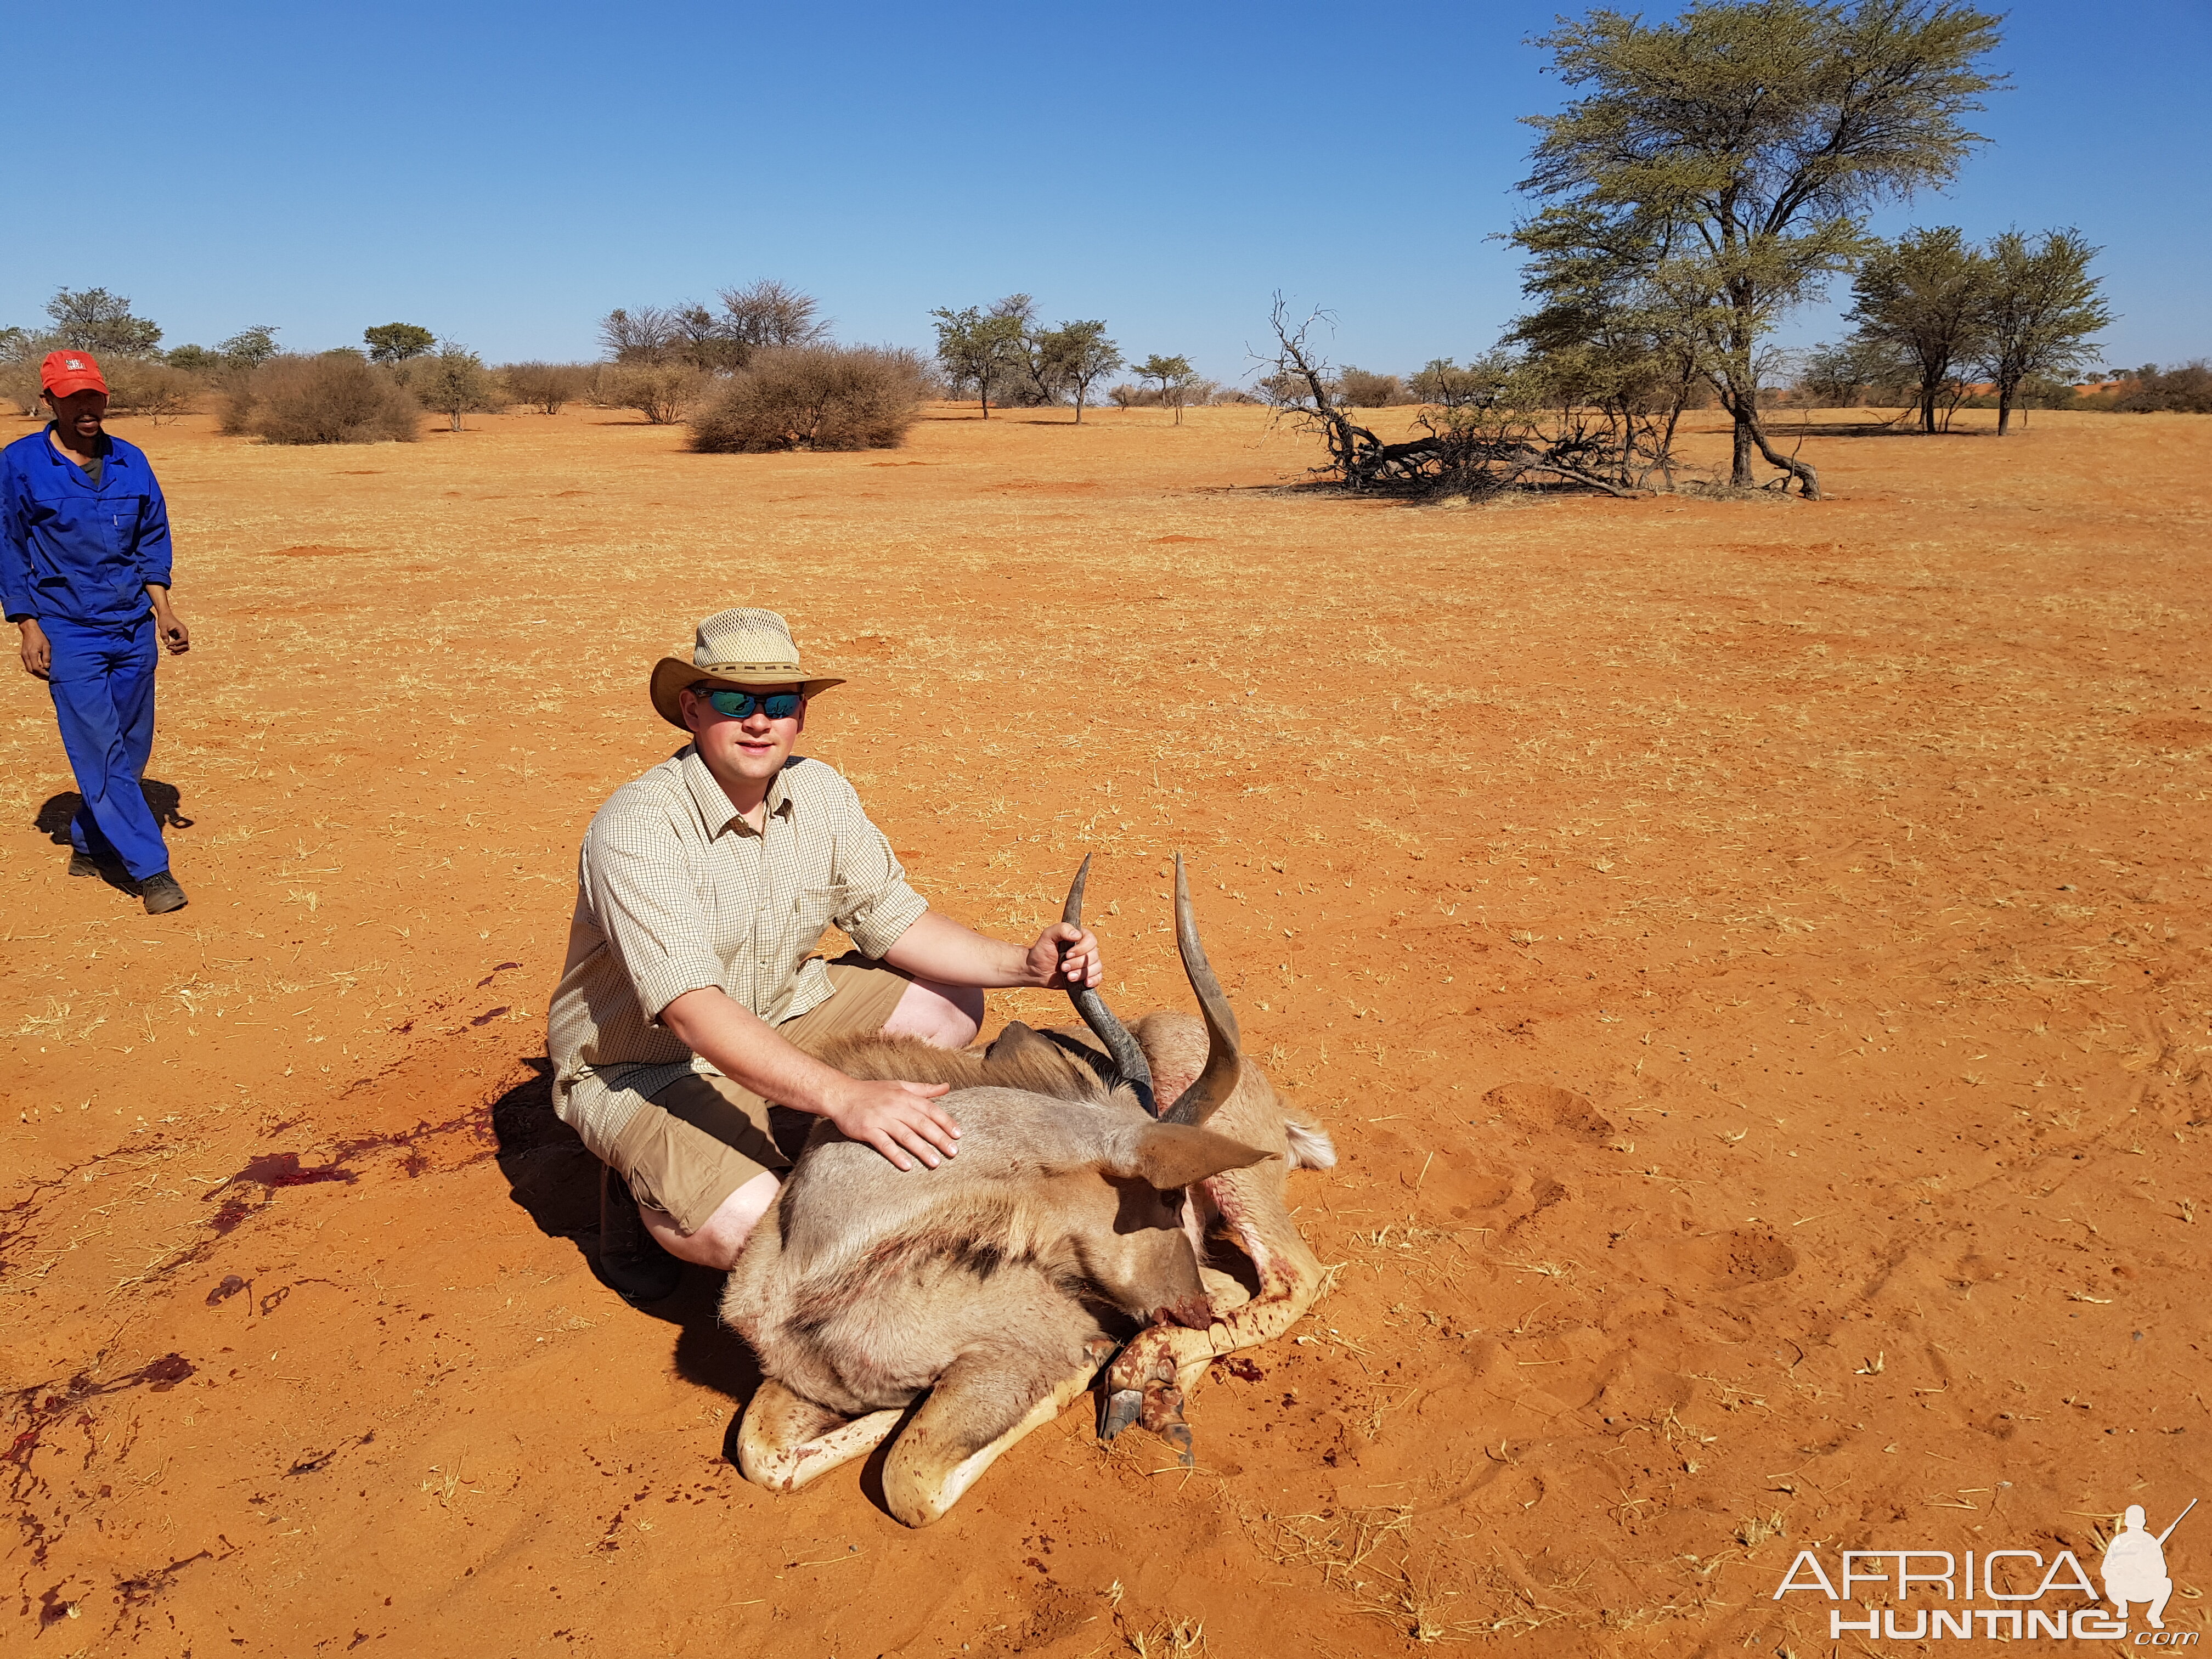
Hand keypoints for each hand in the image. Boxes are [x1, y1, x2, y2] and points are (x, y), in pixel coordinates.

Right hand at [17, 620, 48, 679]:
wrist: (30, 630)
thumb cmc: (39, 637)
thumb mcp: (46, 646)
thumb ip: (46, 657)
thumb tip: (47, 667)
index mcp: (32, 654)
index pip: (36, 668)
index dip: (42, 673)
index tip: (49, 675)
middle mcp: (26, 656)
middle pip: (31, 670)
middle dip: (39, 674)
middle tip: (47, 676)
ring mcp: (23, 655)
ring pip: (28, 668)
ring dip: (36, 672)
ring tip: (44, 673)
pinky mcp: (23, 654)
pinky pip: (27, 664)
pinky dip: (33, 668)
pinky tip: (39, 667)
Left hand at [149, 596, 189, 653]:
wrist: (165, 615)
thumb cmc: (164, 619)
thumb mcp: (163, 627)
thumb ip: (164, 635)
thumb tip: (166, 643)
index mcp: (182, 629)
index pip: (183, 640)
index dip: (176, 644)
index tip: (168, 645)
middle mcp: (184, 633)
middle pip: (186, 645)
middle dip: (177, 648)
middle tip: (168, 648)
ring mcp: (183, 635)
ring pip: (185, 647)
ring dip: (179, 651)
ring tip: (171, 653)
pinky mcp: (180, 637)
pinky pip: (182, 645)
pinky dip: (178, 649)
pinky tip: (172, 652)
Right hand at [825, 1077, 959, 1170]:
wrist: (841, 1094)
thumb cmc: (872, 1091)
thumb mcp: (900, 1085)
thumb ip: (924, 1089)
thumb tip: (947, 1087)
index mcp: (905, 1096)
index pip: (931, 1109)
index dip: (946, 1122)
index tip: (958, 1135)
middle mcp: (895, 1106)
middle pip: (922, 1124)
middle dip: (939, 1138)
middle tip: (953, 1152)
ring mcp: (881, 1118)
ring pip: (905, 1135)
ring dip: (922, 1149)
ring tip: (935, 1162)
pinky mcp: (867, 1129)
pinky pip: (883, 1144)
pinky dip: (895, 1154)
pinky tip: (907, 1165)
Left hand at [1027, 921, 1100, 990]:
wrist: (1036, 971)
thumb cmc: (1041, 952)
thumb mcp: (1047, 936)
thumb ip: (1061, 929)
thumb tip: (1077, 935)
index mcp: (1079, 937)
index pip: (1091, 940)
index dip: (1082, 949)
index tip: (1068, 955)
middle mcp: (1086, 949)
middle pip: (1094, 955)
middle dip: (1078, 964)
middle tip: (1063, 967)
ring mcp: (1087, 963)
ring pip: (1096, 967)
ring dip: (1082, 973)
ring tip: (1069, 977)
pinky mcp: (1087, 975)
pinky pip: (1098, 977)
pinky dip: (1094, 980)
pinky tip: (1085, 983)